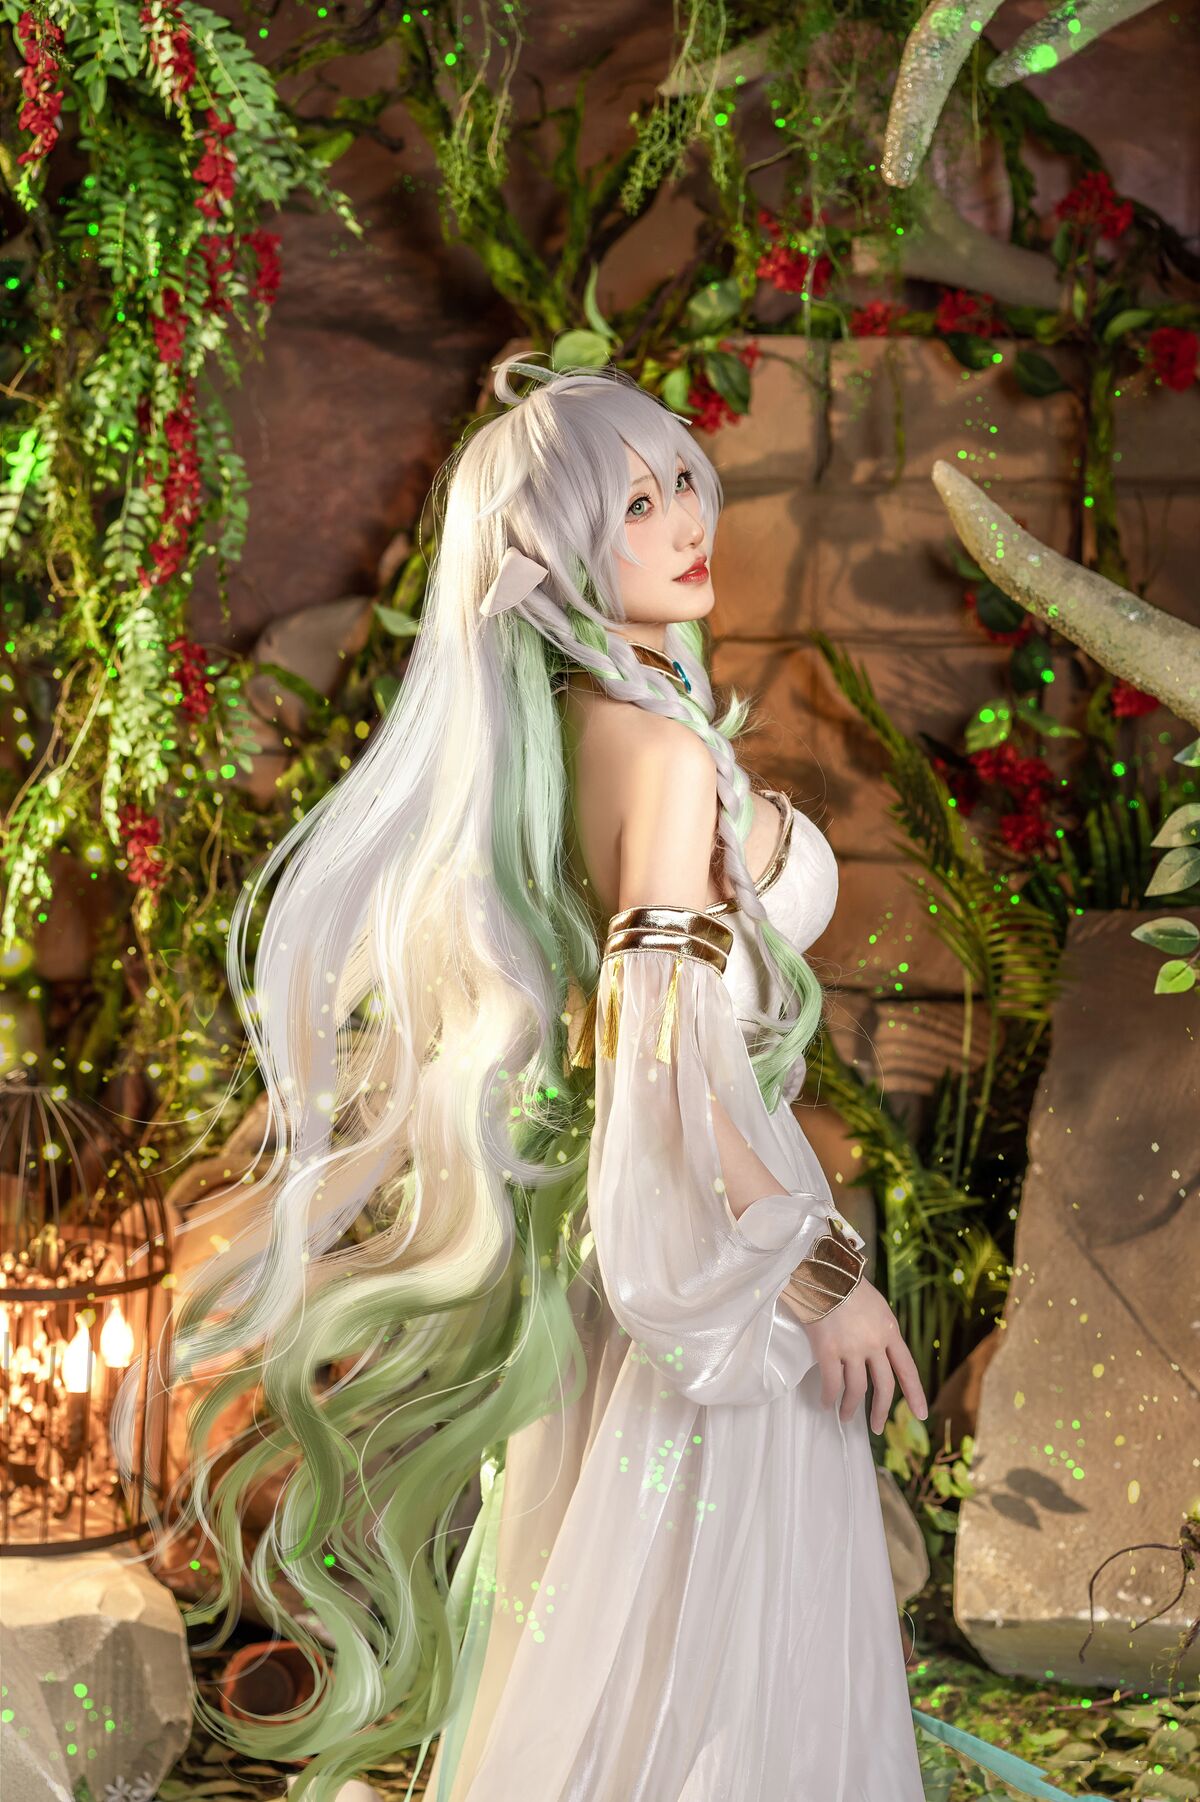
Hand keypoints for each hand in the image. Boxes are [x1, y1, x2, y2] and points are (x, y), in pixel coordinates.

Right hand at [790, 1277, 928, 1432]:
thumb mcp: (876, 1305)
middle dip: (880, 1410)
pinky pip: (831, 1382)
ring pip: (856, 1389)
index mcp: (890, 1331)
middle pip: (883, 1385)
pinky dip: (829, 1397)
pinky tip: (826, 1403)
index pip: (907, 1368)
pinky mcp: (828, 1349)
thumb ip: (881, 1330)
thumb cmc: (846, 1284)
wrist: (823, 1272)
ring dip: (850, 1407)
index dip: (915, 1394)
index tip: (921, 1414)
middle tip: (876, 1427)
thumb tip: (878, 1352)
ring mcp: (851, 1348)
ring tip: (844, 1417)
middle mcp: (874, 1343)